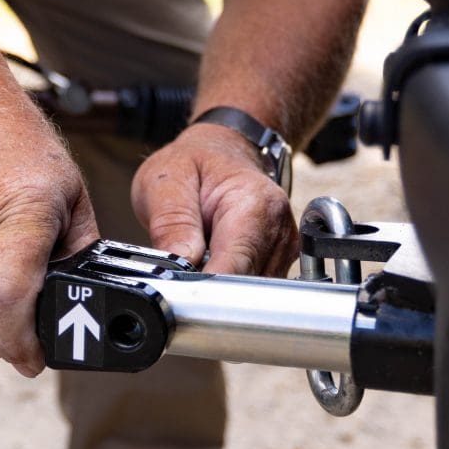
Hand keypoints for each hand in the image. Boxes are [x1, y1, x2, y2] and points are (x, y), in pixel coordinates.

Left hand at [131, 122, 297, 275]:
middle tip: (180, 272)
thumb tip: (180, 263)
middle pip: (246, 286)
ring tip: (197, 260)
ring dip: (219, 289)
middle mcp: (278, 229)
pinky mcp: (278, 262)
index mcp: (255, 205)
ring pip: (249, 295)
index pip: (237, 266)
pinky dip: (228, 287)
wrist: (222, 153)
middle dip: (209, 290)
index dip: (207, 286)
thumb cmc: (194, 164)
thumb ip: (172, 223)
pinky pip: (252, 291)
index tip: (180, 290)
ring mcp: (282, 249)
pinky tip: (213, 264)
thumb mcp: (166, 181)